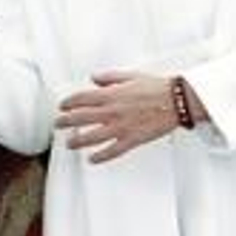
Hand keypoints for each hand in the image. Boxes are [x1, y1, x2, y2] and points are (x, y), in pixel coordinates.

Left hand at [55, 71, 178, 162]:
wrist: (176, 100)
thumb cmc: (158, 87)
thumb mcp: (131, 76)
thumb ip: (109, 78)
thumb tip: (94, 78)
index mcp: (111, 95)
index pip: (81, 99)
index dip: (68, 103)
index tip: (63, 106)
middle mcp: (112, 112)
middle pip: (80, 118)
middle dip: (65, 122)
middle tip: (58, 124)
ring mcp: (120, 127)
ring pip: (91, 137)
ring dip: (77, 141)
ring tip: (69, 143)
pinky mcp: (132, 140)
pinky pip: (112, 151)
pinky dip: (100, 157)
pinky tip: (92, 159)